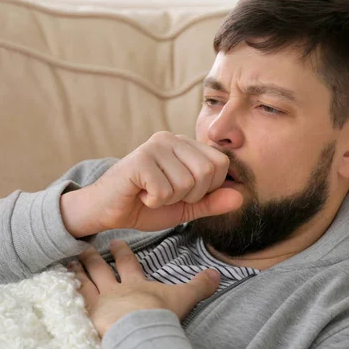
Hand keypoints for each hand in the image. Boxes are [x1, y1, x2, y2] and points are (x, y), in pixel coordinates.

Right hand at [61, 132, 242, 236]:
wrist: (106, 210)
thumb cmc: (145, 204)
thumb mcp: (186, 207)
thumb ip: (212, 202)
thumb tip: (241, 197)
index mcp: (185, 145)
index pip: (220, 163)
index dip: (208, 188)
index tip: (183, 193)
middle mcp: (171, 138)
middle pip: (207, 171)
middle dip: (190, 195)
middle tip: (166, 194)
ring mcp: (154, 146)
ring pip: (186, 183)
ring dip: (169, 199)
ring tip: (151, 193)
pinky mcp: (139, 160)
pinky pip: (165, 190)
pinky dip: (153, 201)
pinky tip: (140, 194)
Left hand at [69, 240, 220, 337]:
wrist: (141, 331)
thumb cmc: (160, 314)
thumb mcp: (183, 297)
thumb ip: (199, 285)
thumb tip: (217, 274)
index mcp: (135, 284)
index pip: (128, 264)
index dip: (122, 253)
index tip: (115, 242)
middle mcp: (114, 290)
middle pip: (101, 271)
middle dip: (92, 259)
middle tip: (83, 248)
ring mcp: (99, 303)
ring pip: (84, 284)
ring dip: (76, 273)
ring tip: (67, 264)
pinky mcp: (88, 317)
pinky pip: (73, 302)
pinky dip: (65, 293)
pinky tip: (56, 289)